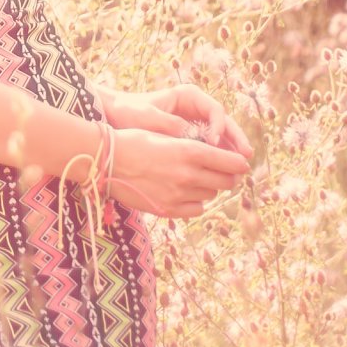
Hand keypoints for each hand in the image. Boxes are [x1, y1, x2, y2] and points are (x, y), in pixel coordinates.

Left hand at [94, 80, 254, 160]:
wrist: (116, 116)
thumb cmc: (130, 112)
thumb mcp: (149, 118)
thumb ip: (171, 126)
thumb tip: (193, 139)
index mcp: (189, 96)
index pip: (214, 110)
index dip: (219, 127)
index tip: (214, 143)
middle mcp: (196, 107)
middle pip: (224, 122)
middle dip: (235, 139)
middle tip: (246, 157)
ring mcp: (196, 121)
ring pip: (220, 136)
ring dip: (231, 151)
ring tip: (240, 168)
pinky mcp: (192, 136)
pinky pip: (210, 146)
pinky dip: (218, 157)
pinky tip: (224, 172)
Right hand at [101, 127, 249, 219]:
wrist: (104, 160)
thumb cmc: (133, 141)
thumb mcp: (166, 136)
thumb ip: (192, 146)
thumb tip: (215, 154)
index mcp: (190, 151)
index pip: (230, 161)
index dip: (239, 163)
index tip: (241, 163)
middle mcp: (188, 174)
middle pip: (226, 181)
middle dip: (229, 176)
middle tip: (225, 173)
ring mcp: (178, 195)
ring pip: (211, 195)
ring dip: (210, 188)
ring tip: (199, 179)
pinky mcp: (168, 210)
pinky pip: (196, 210)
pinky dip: (196, 202)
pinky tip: (186, 193)